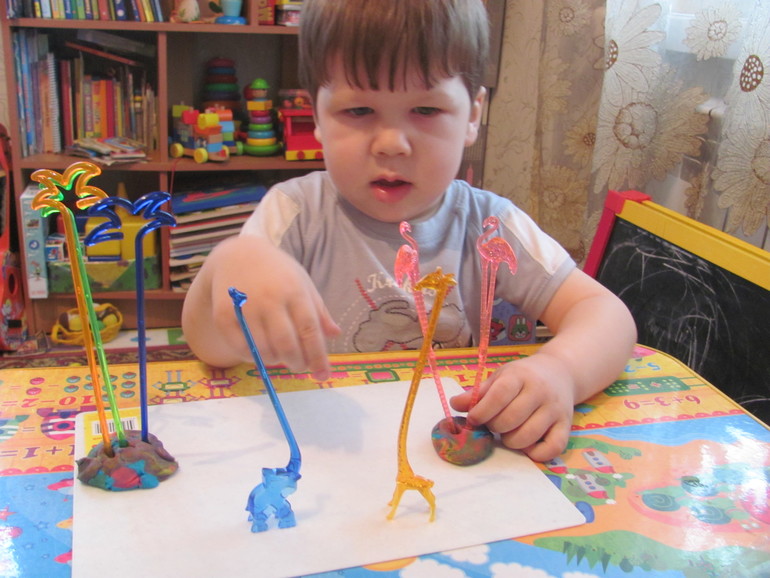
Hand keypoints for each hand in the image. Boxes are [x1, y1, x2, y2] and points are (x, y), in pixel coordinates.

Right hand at [184, 235, 339, 377]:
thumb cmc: (277, 272)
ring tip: (279, 356)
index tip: (323, 375)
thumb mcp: (303, 284)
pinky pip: (240, 348)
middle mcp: (270, 299)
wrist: (238, 254)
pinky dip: (252, 358)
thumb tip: (335, 335)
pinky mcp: (223, 315)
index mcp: (295, 291)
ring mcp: (245, 307)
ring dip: (275, 361)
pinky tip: (259, 353)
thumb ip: (318, 311)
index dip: (317, 357)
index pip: (310, 330)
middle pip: (286, 344)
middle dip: (296, 363)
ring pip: (263, 350)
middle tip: (299, 367)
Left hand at [450, 353, 574, 461]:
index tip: (473, 419)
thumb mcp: (500, 377)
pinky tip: (527, 444)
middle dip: (495, 427)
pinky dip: (535, 453)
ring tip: (509, 432)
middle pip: (511, 419)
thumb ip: (479, 392)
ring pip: (528, 436)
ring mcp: (555, 410)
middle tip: (493, 424)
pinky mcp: (567, 426)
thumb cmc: (523, 377)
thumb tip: (455, 405)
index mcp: (520, 376)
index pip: (500, 395)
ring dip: (511, 441)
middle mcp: (540, 392)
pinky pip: (552, 449)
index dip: (482, 411)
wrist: (559, 372)